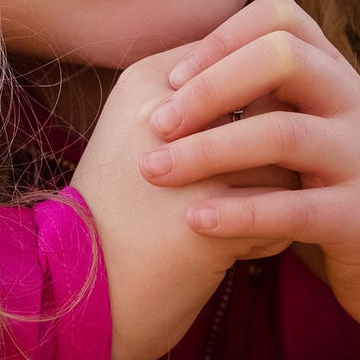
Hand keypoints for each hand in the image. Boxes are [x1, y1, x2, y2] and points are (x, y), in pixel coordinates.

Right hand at [71, 49, 296, 359]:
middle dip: (270, 155)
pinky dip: (268, 238)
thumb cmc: (118, 215)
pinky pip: (282, 214)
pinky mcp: (208, 216)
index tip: (218, 153)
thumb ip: (199, 103)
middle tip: (234, 191)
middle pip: (272, 112)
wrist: (75, 290)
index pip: (242, 70)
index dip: (251, 115)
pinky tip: (228, 252)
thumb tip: (282, 92)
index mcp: (147, 81)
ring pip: (284, 164)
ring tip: (233, 223)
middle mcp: (167, 111)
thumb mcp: (139, 135)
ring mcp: (187, 163)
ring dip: (274, 199)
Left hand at [143, 0, 359, 333]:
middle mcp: (353, 103)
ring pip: (285, 134)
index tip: (173, 79)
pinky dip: (240, 213)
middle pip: (284, 59)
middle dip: (211, 88)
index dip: (223, 37)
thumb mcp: (306, 122)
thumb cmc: (330, 178)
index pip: (281, 17)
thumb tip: (167, 72)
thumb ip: (260, 93)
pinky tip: (195, 220)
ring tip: (155, 172)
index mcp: (333, 72)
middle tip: (157, 125)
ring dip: (210, 152)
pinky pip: (297, 209)